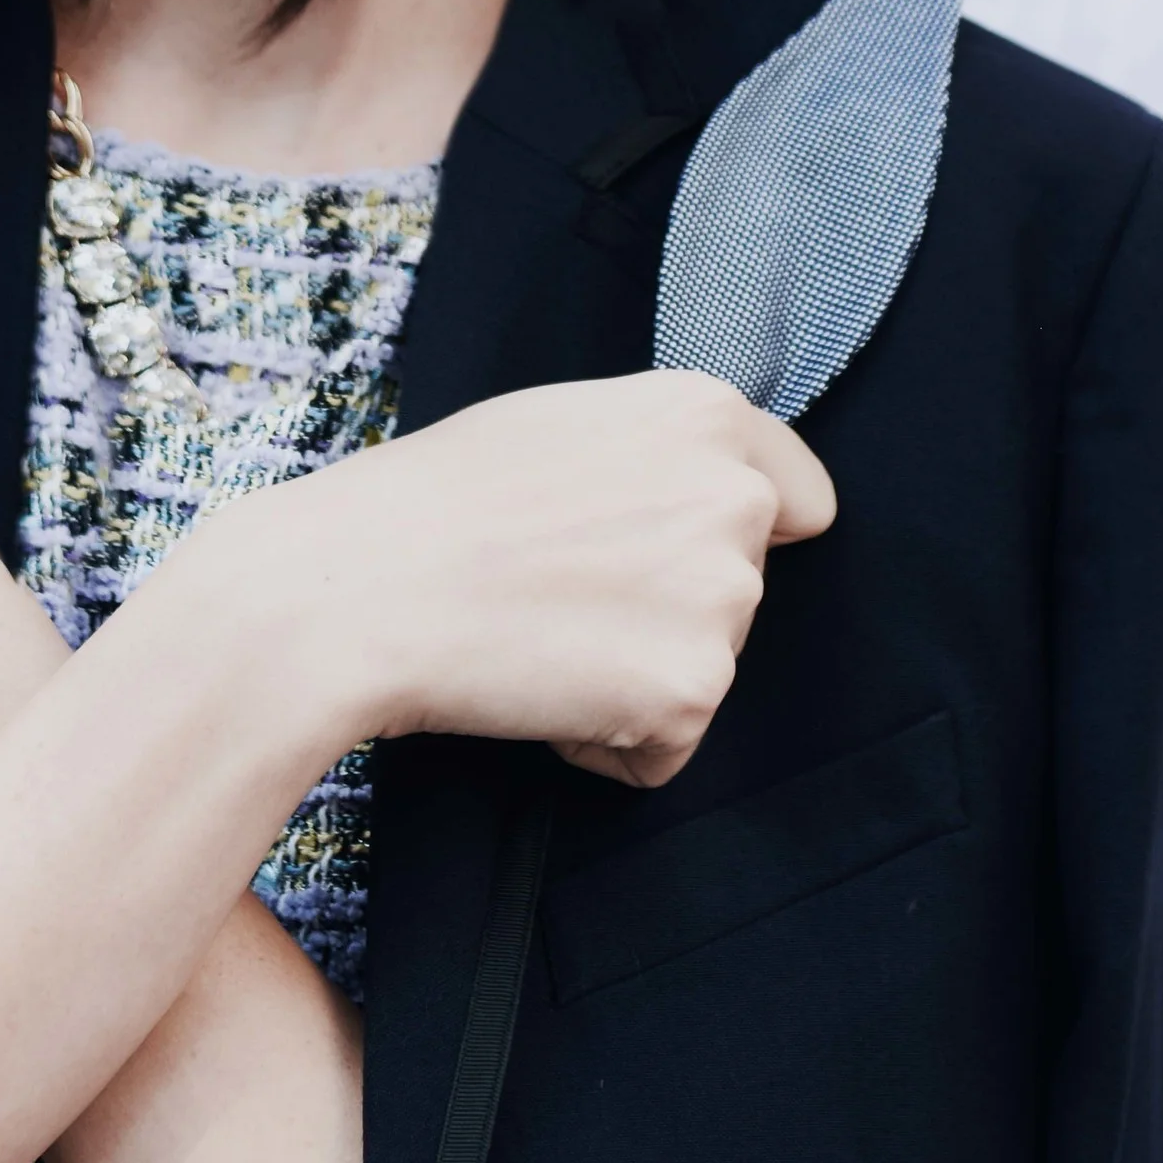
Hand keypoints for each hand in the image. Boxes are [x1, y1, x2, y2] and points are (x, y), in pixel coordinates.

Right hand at [208, 366, 835, 790]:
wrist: (362, 586)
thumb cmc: (434, 500)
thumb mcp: (562, 423)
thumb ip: (654, 454)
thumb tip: (693, 496)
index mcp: (707, 415)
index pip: (800, 498)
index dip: (735, 539)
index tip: (678, 561)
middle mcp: (736, 499)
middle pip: (742, 591)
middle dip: (667, 609)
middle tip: (559, 595)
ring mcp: (724, 598)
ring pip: (703, 667)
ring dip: (633, 676)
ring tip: (537, 638)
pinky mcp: (693, 690)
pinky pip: (666, 747)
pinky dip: (609, 742)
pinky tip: (537, 690)